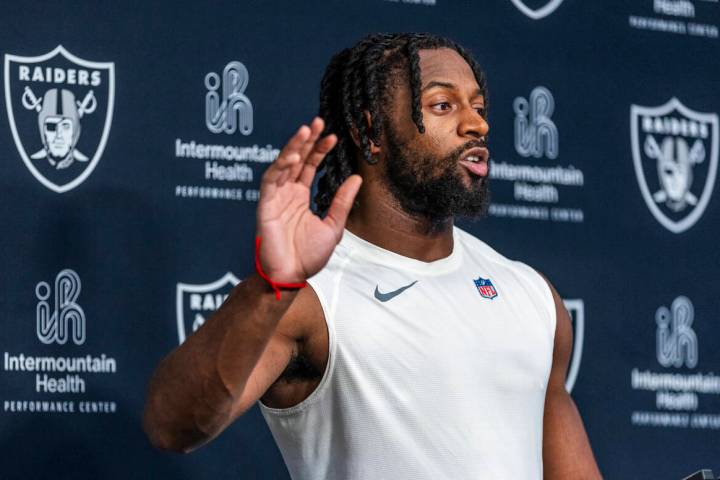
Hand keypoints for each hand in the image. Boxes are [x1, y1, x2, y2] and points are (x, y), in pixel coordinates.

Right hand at [256, 117, 361, 282]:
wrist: (291, 275)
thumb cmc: (309, 255)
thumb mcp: (333, 225)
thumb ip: (342, 201)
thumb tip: (356, 178)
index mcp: (300, 197)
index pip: (309, 166)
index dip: (319, 150)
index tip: (333, 136)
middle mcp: (287, 193)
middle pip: (296, 160)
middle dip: (305, 141)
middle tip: (317, 122)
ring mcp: (275, 198)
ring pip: (282, 165)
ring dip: (293, 147)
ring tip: (305, 130)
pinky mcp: (265, 205)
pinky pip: (271, 181)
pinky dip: (280, 168)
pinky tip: (292, 157)